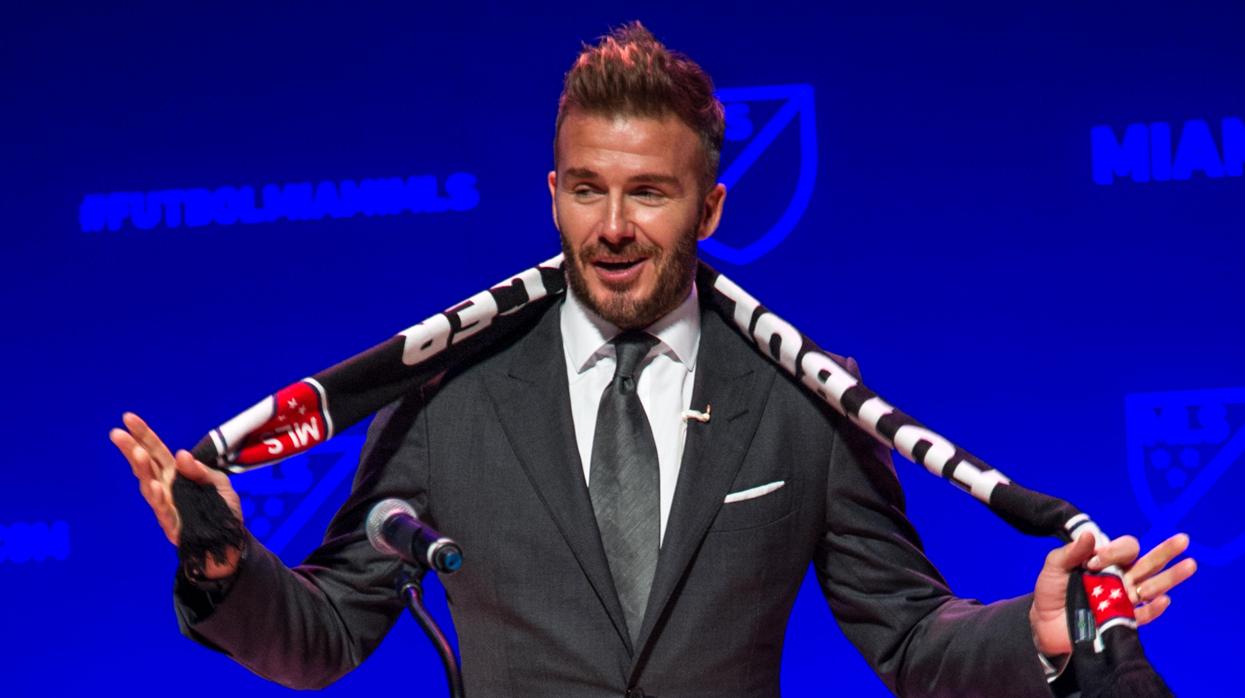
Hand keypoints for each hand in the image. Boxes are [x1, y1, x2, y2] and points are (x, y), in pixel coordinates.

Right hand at [109, 412, 244, 578]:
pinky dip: (158, 498)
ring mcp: (166, 505)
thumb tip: (180, 454)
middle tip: (117, 434)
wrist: (228, 542)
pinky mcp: (171, 525)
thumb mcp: (219, 484)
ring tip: (137, 454)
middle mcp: (167, 487)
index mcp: (177, 473)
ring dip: (143, 470)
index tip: (128, 417)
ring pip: (149, 486)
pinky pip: (163, 510)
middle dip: (131, 449)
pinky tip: (154, 486)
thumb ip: (201, 471)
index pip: (156, 450)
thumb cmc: (222, 509)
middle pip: (145, 465)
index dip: (143, 434)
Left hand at [1029, 531, 1196, 655]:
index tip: (1093, 563)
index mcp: (1106, 562)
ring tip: (1189, 565)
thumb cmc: (1051, 591)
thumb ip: (1070, 552)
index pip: (1124, 550)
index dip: (1114, 551)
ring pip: (1152, 587)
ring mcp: (1123, 600)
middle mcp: (1119, 578)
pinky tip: (1164, 599)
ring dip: (1170, 578)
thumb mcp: (1054, 567)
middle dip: (1165, 552)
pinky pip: (1143, 615)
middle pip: (1148, 564)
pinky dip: (1154, 608)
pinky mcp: (1121, 620)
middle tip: (1183, 540)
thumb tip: (1089, 535)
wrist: (1044, 623)